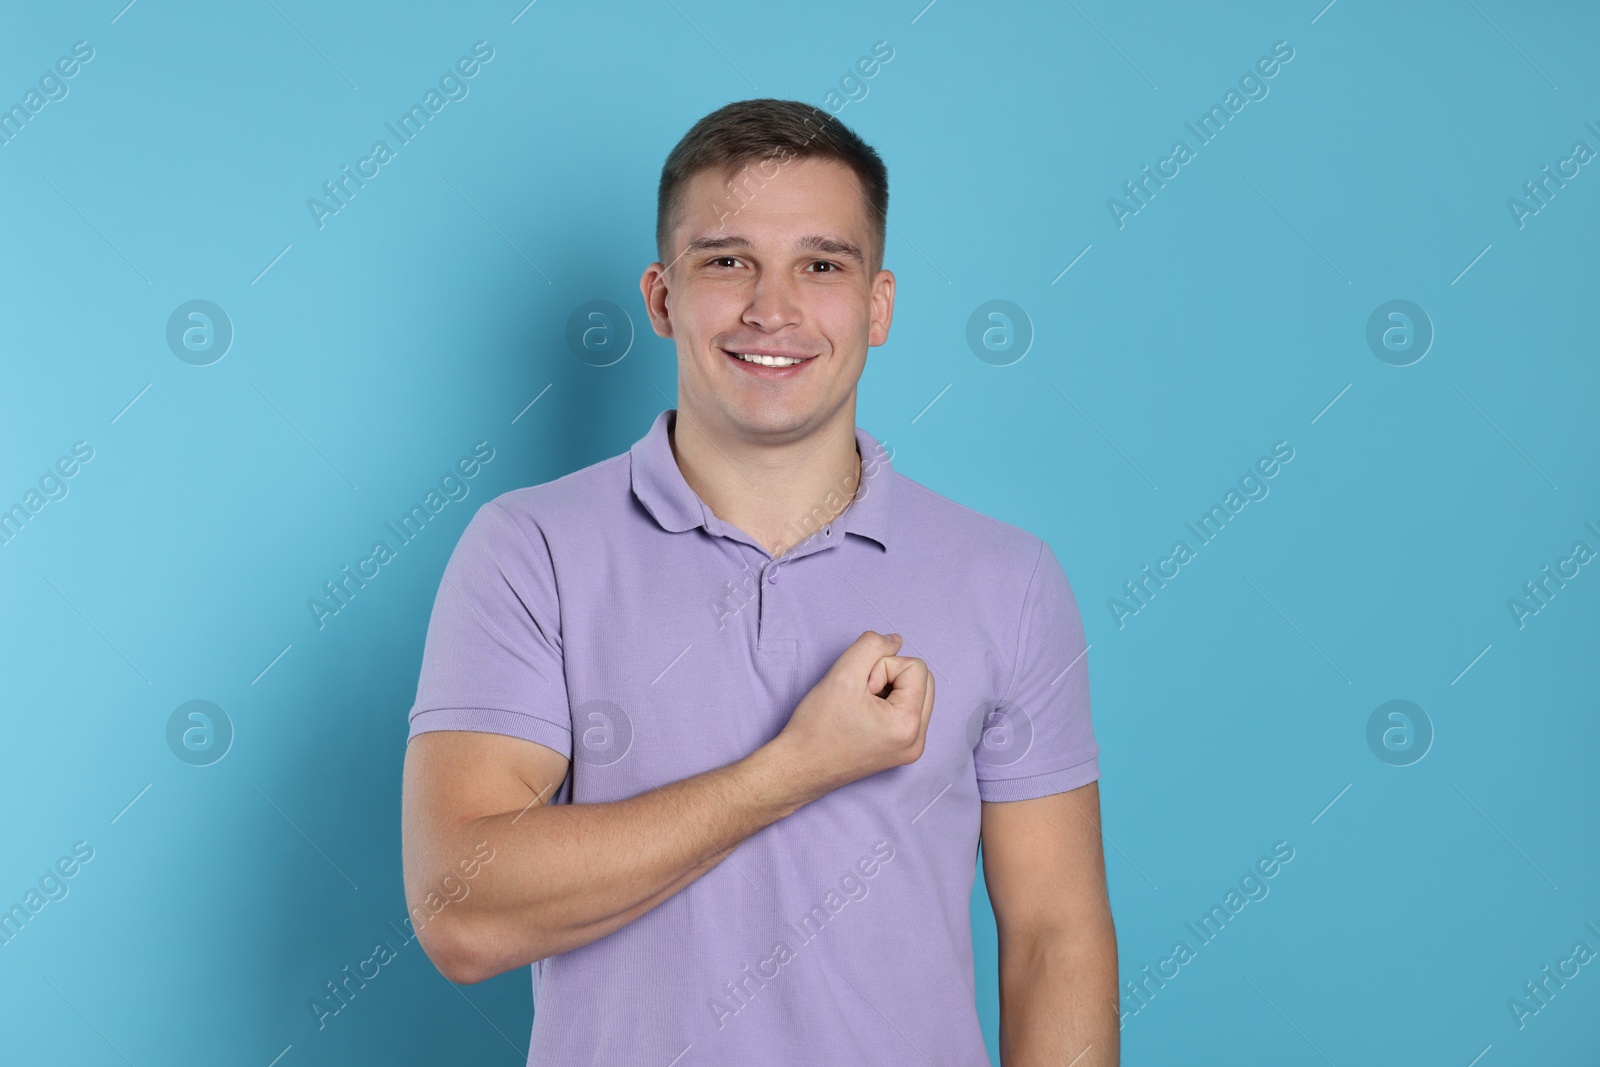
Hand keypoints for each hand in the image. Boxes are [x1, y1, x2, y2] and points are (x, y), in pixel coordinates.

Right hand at [768, 631, 935, 803]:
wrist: (800, 766)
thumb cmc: (817, 726)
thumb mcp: (842, 673)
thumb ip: (872, 646)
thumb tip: (895, 641)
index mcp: (908, 724)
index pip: (915, 667)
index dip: (883, 668)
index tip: (859, 689)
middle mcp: (917, 740)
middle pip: (923, 680)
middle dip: (890, 677)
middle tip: (861, 695)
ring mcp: (911, 748)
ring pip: (916, 694)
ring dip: (889, 689)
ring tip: (861, 706)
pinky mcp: (901, 751)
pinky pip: (907, 711)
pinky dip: (888, 704)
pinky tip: (864, 716)